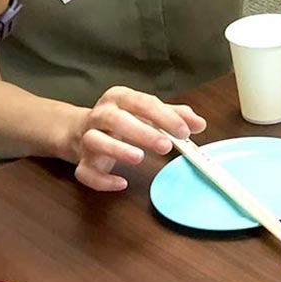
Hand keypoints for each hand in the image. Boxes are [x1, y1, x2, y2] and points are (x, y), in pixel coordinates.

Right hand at [60, 86, 206, 190]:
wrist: (81, 129)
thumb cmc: (124, 119)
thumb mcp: (149, 112)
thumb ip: (175, 115)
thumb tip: (199, 124)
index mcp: (120, 98)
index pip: (143, 103)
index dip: (164, 117)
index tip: (184, 131)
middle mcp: (101, 115)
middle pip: (117, 119)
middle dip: (142, 132)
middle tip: (166, 146)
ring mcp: (87, 138)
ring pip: (95, 141)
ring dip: (117, 150)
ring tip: (139, 158)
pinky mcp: (82, 161)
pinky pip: (86, 171)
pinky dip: (102, 180)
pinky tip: (121, 183)